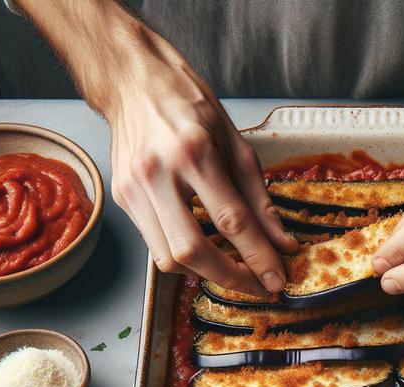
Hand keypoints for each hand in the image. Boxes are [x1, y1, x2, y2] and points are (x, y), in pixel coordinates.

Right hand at [106, 63, 297, 294]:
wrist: (132, 81)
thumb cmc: (188, 104)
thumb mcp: (235, 141)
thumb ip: (260, 198)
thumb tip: (281, 243)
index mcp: (194, 152)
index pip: (232, 220)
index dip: (258, 258)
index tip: (277, 280)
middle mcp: (158, 173)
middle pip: (193, 250)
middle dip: (230, 278)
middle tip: (257, 287)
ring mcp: (134, 188)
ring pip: (168, 257)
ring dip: (204, 273)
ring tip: (233, 271)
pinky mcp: (122, 198)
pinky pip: (154, 244)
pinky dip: (183, 256)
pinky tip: (204, 250)